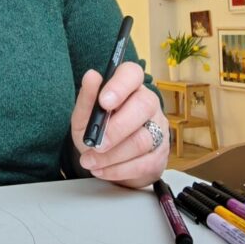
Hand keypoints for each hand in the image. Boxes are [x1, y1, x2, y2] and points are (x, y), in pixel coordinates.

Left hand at [70, 62, 168, 187]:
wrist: (107, 160)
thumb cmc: (97, 131)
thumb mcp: (84, 116)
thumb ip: (87, 99)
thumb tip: (91, 76)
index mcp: (129, 87)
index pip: (133, 74)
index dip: (120, 85)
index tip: (103, 102)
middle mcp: (148, 103)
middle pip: (143, 106)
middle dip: (116, 128)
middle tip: (96, 143)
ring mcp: (158, 129)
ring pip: (142, 139)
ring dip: (112, 155)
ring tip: (90, 161)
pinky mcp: (159, 155)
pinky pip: (143, 163)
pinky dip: (117, 170)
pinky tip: (101, 169)